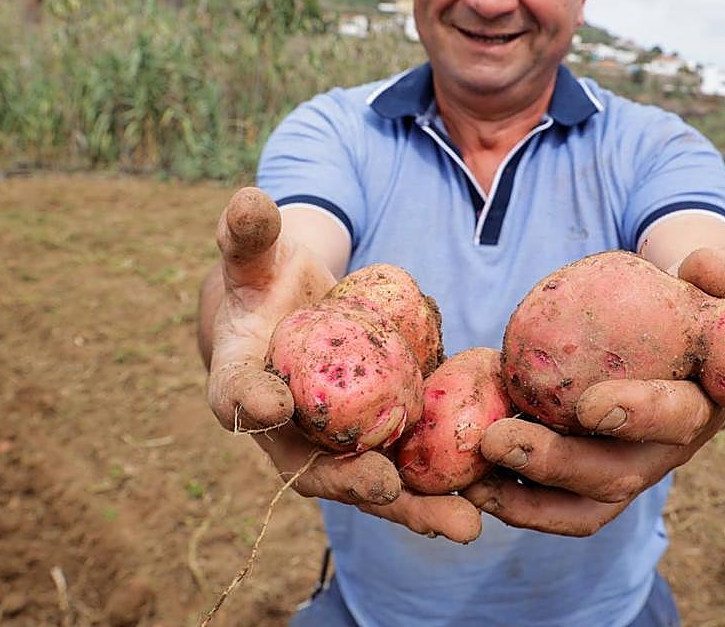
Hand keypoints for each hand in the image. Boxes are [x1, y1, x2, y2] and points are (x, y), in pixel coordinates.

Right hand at [205, 188, 481, 542]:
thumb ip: (248, 231)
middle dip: (348, 481)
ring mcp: (330, 445)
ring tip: (464, 526)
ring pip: (368, 482)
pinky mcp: (372, 443)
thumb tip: (250, 198)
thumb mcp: (254, 251)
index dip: (249, 401)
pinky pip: (407, 471)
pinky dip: (442, 490)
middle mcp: (283, 431)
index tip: (271, 405)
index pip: (235, 395)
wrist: (283, 309)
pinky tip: (489, 501)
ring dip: (412, 508)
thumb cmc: (264, 278)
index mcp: (239, 381)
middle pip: (310, 466)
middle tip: (384, 487)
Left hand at [461, 247, 724, 536]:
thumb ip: (710, 276)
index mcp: (700, 406)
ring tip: (470, 475)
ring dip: (523, 497)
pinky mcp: (597, 486)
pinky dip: (516, 502)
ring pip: (583, 504)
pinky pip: (559, 508)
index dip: (637, 414)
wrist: (692, 356)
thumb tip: (705, 264)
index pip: (675, 417)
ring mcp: (631, 473)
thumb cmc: (694, 314)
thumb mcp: (709, 292)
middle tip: (496, 439)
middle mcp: (666, 454)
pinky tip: (470, 479)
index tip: (588, 405)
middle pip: (616, 475)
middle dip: (554, 464)